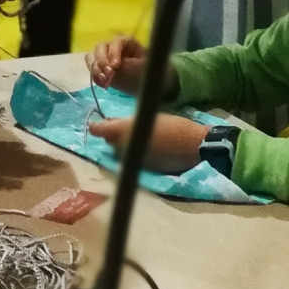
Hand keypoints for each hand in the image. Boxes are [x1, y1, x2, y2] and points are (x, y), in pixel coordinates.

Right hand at [87, 35, 147, 93]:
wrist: (146, 87)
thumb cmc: (147, 74)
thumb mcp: (141, 68)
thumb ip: (127, 66)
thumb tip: (112, 67)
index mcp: (126, 42)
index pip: (116, 42)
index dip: (113, 52)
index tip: (115, 66)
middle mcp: (113, 47)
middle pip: (100, 47)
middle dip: (102, 61)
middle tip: (108, 75)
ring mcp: (105, 57)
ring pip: (92, 56)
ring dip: (96, 69)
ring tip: (104, 81)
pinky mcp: (100, 69)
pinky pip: (91, 69)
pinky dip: (94, 76)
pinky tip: (103, 84)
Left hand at [88, 113, 207, 172]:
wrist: (193, 147)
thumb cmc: (174, 126)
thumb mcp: (149, 117)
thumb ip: (130, 123)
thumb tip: (115, 124)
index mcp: (125, 130)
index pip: (101, 131)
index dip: (97, 128)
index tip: (95, 126)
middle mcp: (125, 147)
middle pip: (110, 143)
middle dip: (112, 136)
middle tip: (120, 129)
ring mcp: (133, 161)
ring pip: (120, 153)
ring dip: (122, 146)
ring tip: (134, 139)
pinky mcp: (142, 170)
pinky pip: (131, 161)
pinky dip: (133, 155)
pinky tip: (143, 149)